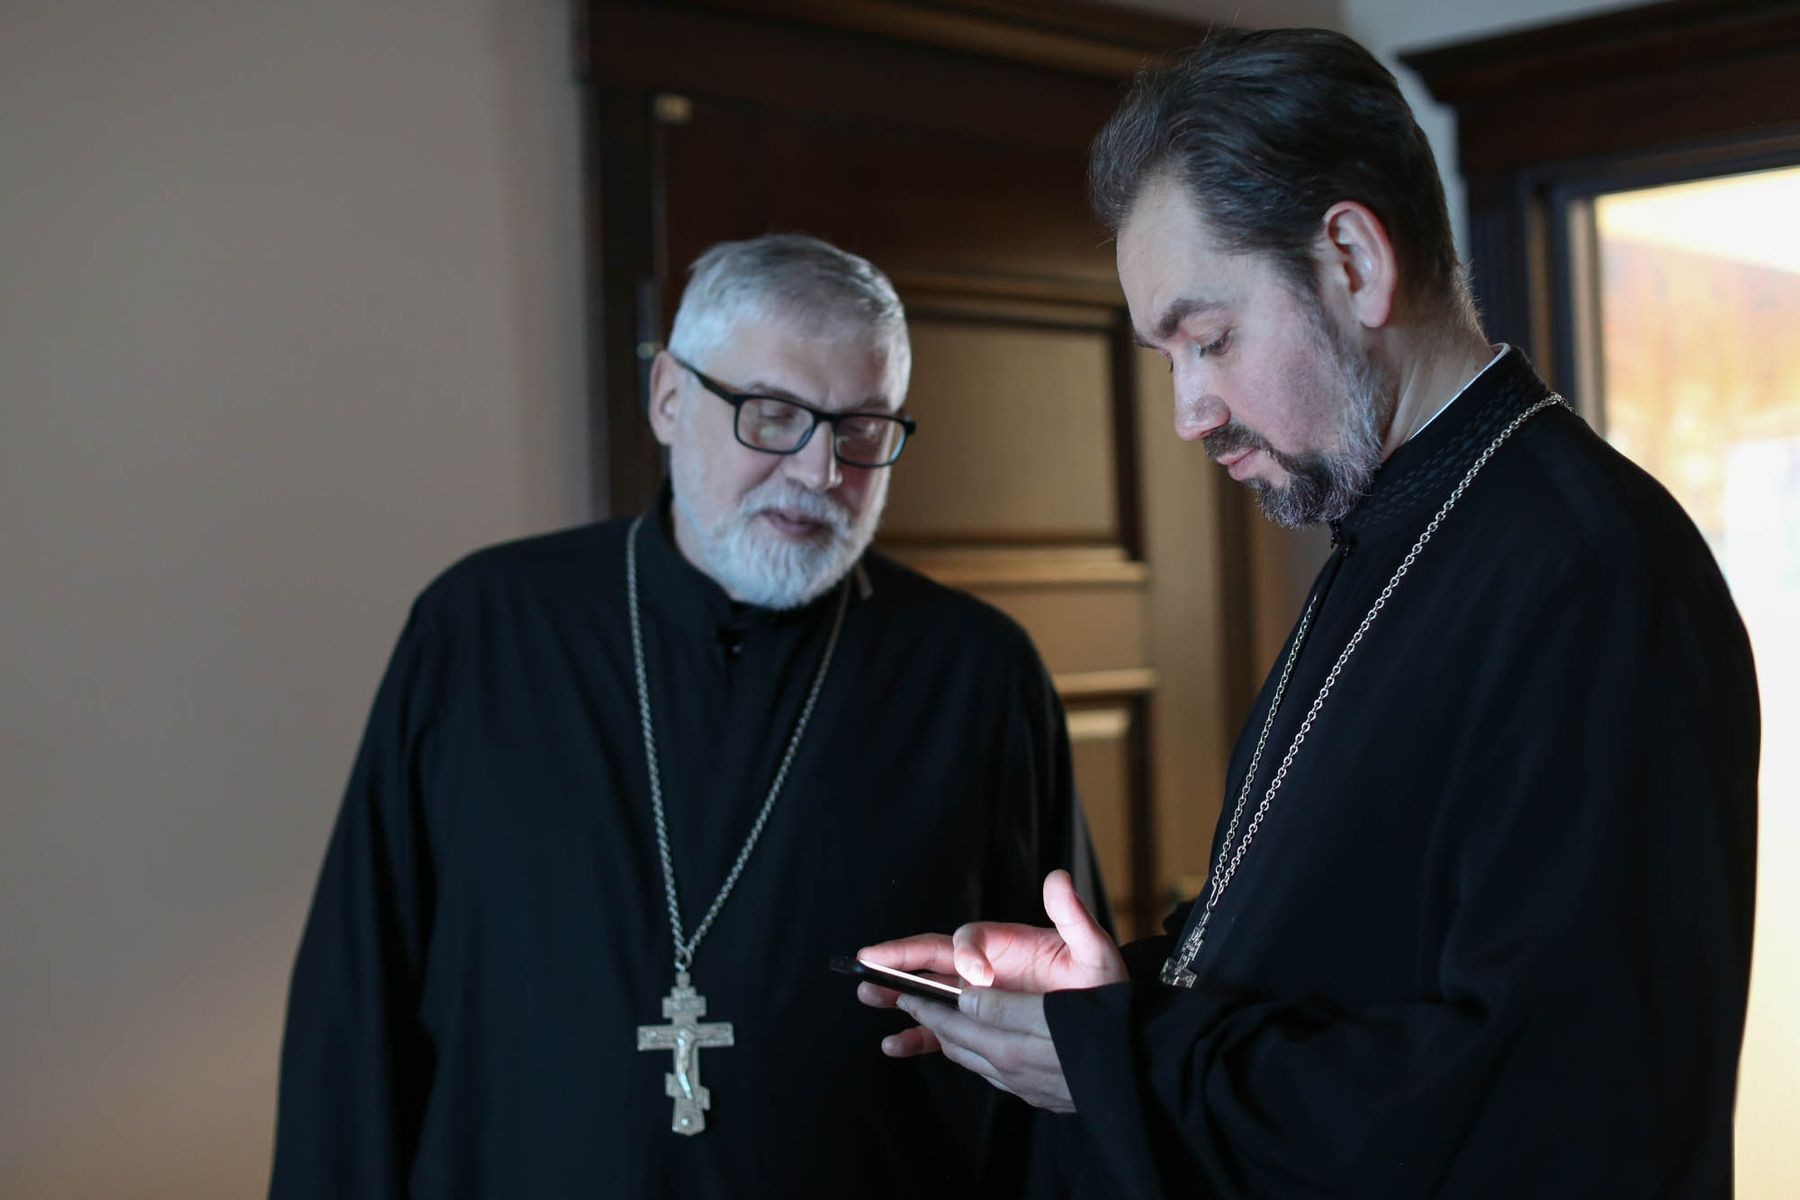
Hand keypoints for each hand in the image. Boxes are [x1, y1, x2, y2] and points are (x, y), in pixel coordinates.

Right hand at [855, 870, 1124, 1102]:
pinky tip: (892, 1044)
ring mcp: (975, 998)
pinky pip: (938, 1032)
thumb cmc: (1100, 984)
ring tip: (867, 993)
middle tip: (869, 961)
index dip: (965, 953)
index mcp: (1005, 944)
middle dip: (899, 959)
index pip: (968, 938)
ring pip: (926, 991)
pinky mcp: (975, 1027)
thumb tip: (1058, 878)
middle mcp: (983, 967)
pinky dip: (915, 1038)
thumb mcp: (1093, 949)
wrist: (1105, 1027)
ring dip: (895, 992)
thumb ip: (1072, 916)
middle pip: (931, 956)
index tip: (977, 977)